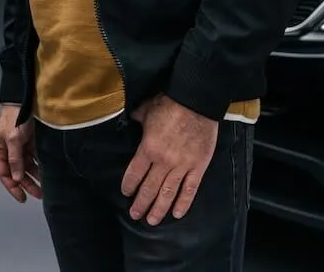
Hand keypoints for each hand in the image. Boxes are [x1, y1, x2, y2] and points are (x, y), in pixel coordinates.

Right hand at [0, 104, 41, 202]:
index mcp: (0, 150)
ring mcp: (20, 146)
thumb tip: (17, 179)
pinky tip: (47, 172)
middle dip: (27, 184)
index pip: (4, 173)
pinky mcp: (30, 141)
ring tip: (46, 186)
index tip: (23, 198)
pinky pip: (35, 157)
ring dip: (35, 176)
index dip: (12, 187)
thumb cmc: (15, 118)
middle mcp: (9, 150)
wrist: (24, 98)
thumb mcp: (13, 139)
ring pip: (27, 166)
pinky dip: (40, 165)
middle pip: (17, 172)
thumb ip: (15, 159)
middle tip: (39, 195)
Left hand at [120, 94, 217, 224]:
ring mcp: (182, 166)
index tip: (126, 193)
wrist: (197, 102)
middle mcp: (163, 162)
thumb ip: (136, 119)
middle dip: (141, 203)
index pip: (134, 174)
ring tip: (152, 221)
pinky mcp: (198, 167)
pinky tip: (177, 214)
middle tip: (135, 215)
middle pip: (149, 188)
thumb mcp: (146, 110)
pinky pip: (190, 189)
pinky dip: (183, 203)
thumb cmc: (170, 104)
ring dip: (159, 209)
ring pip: (168, 193)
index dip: (129, 185)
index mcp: (148, 149)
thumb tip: (130, 120)